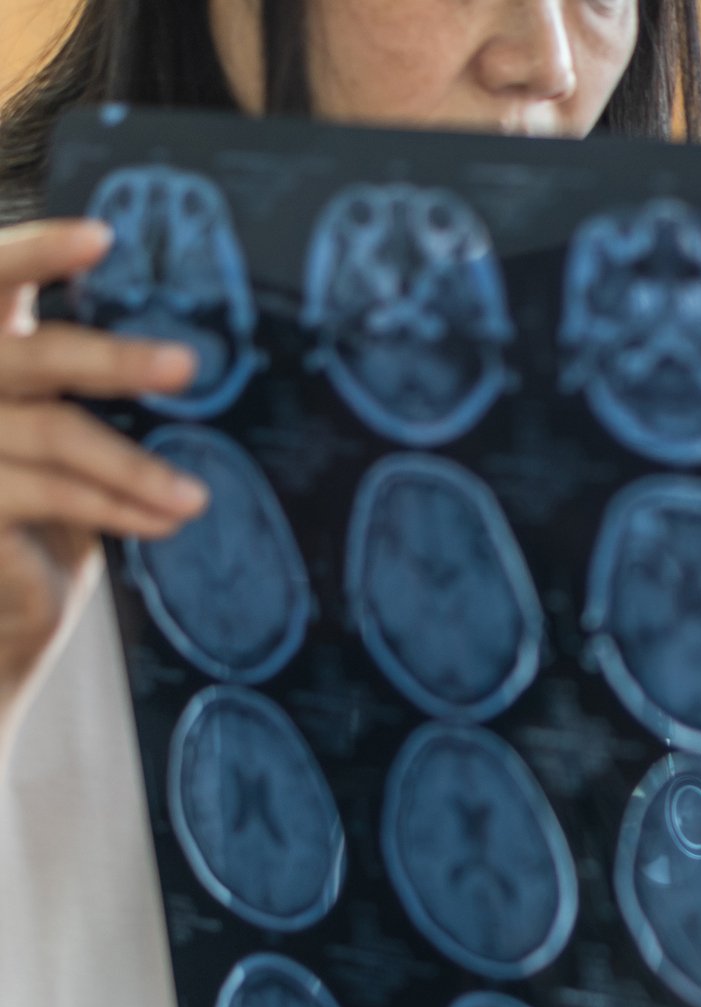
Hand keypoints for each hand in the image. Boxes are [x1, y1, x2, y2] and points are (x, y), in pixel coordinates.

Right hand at [0, 217, 207, 699]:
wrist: (1, 593)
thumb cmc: (39, 489)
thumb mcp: (56, 415)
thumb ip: (83, 372)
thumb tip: (194, 348)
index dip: (37, 253)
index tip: (102, 236)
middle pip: (32, 356)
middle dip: (111, 360)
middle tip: (188, 365)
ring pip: (51, 434)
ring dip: (133, 466)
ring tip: (197, 496)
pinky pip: (50, 495)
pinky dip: (116, 507)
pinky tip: (165, 519)